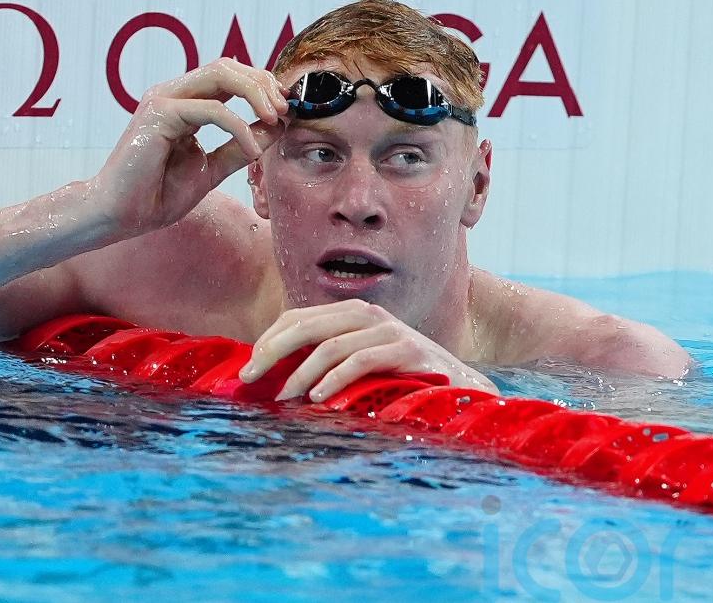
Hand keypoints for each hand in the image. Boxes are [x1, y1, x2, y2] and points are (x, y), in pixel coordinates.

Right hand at [89, 58, 287, 236]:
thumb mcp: (212, 169)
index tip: (286, 110)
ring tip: (276, 119)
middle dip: (264, 83)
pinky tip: (252, 151)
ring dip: (256, 93)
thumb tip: (276, 126)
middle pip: (228, 65)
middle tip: (285, 110)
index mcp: (184, 102)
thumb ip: (240, 147)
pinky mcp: (159, 115)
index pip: (230, 75)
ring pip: (221, 74)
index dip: (262, 86)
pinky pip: (211, 109)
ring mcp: (163, 100)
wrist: (119, 216)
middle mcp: (172, 94)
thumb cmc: (157, 194)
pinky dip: (239, 127)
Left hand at [239, 300, 499, 400]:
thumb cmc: (403, 380)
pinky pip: (359, 361)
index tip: (249, 365)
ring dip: (300, 373)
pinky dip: (334, 379)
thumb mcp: (362, 364)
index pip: (298, 317)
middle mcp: (368, 315)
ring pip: (329, 346)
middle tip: (249, 376)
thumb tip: (276, 378)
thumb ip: (327, 361)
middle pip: (306, 325)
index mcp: (352, 314)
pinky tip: (318, 398)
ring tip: (284, 396)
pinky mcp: (407, 350)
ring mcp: (389, 330)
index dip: (269, 339)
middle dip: (271, 351)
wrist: (463, 388)